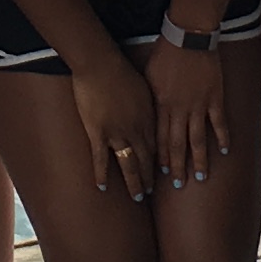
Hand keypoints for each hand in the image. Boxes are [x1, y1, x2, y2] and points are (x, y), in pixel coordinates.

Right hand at [67, 54, 161, 200]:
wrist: (101, 63)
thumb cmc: (122, 70)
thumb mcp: (144, 86)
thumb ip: (148, 103)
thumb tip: (153, 111)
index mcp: (149, 117)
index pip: (158, 146)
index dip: (160, 162)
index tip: (162, 173)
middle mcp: (136, 129)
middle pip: (146, 159)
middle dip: (150, 178)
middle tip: (150, 193)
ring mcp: (117, 133)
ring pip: (129, 164)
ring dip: (134, 182)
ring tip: (137, 197)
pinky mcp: (98, 132)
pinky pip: (101, 159)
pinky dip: (102, 174)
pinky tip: (102, 187)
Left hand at [145, 32, 231, 182]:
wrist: (188, 36)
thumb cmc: (165, 53)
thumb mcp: (149, 77)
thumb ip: (151, 100)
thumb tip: (147, 118)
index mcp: (162, 105)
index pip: (160, 138)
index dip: (160, 157)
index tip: (159, 173)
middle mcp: (180, 109)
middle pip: (178, 144)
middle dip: (177, 166)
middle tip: (179, 184)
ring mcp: (199, 105)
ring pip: (198, 139)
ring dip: (199, 159)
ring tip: (201, 177)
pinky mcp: (215, 97)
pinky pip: (219, 122)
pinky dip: (223, 137)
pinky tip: (225, 151)